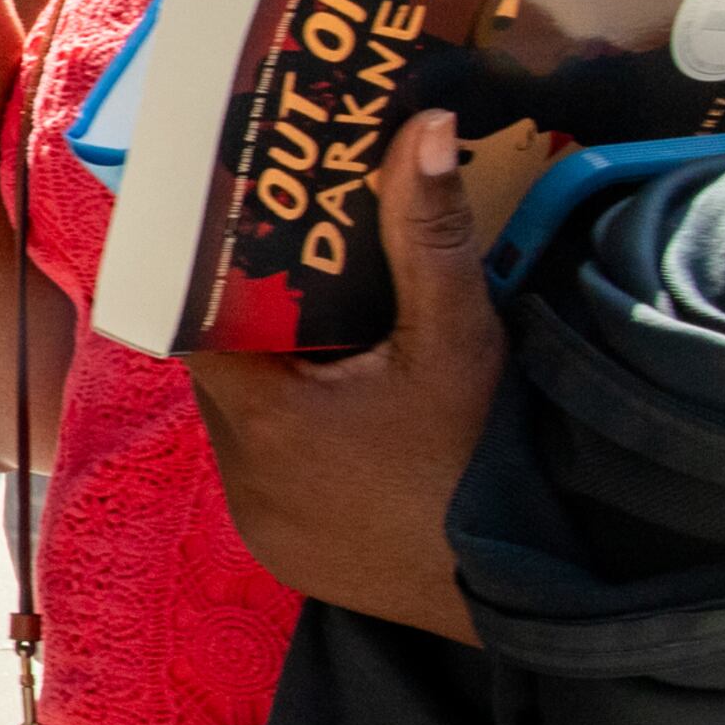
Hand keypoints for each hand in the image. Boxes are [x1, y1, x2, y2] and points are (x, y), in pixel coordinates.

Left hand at [186, 111, 501, 641]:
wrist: (536, 594)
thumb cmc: (488, 462)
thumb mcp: (458, 339)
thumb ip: (428, 232)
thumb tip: (421, 129)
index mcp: (263, 418)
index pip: (189, 326)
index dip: (205, 278)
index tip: (230, 238)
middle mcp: (242, 476)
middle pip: (221, 372)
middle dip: (253, 326)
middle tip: (295, 277)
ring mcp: (260, 523)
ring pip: (241, 424)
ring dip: (275, 386)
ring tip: (329, 345)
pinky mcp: (284, 555)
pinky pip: (266, 477)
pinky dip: (294, 443)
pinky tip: (347, 422)